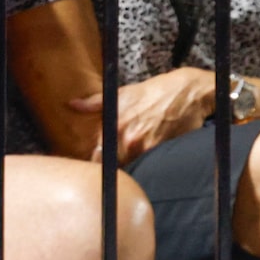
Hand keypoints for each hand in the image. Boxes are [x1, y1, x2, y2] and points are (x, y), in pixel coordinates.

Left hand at [71, 67, 215, 162]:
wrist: (186, 93)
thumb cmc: (154, 92)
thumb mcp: (122, 94)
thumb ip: (95, 103)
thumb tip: (73, 105)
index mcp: (115, 126)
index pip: (98, 155)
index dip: (96, 162)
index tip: (96, 165)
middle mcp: (128, 140)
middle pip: (113, 166)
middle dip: (112, 168)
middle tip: (111, 168)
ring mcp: (146, 149)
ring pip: (130, 168)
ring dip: (128, 167)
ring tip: (129, 163)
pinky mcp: (162, 154)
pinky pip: (148, 167)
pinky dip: (145, 166)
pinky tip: (145, 160)